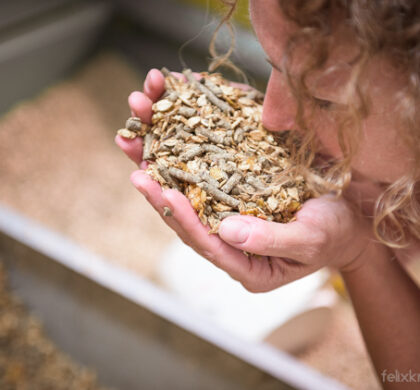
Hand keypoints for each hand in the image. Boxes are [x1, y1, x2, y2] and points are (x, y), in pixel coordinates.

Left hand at [116, 69, 369, 291]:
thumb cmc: (335, 233)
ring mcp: (229, 210)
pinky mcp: (235, 186)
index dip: (183, 218)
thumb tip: (226, 232)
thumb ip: (271, 241)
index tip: (162, 192)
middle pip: (186, 213)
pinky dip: (187, 143)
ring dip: (162, 156)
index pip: (204, 242)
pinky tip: (169, 120)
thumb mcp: (311, 239)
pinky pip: (205, 167)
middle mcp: (228, 237)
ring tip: (139, 127)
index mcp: (244, 262)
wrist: (349, 213)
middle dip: (157, 184)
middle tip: (131, 156)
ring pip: (188, 186)